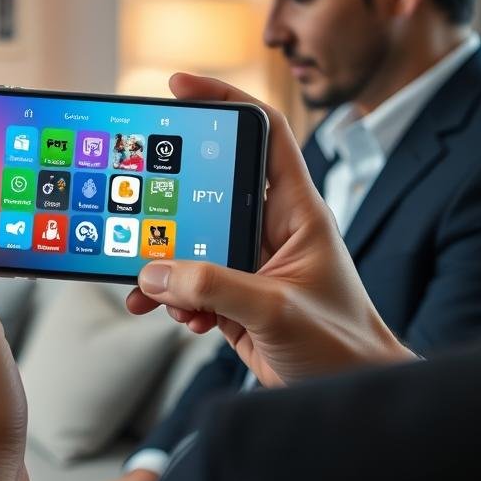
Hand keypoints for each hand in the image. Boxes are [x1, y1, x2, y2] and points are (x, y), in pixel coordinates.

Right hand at [128, 74, 415, 385]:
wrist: (348, 394)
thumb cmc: (340, 345)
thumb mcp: (277, 311)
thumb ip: (214, 287)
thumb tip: (154, 271)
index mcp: (295, 211)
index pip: (264, 132)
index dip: (224, 99)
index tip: (177, 86)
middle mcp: (268, 227)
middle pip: (209, 186)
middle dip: (168, 198)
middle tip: (132, 198)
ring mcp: (247, 261)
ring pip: (190, 240)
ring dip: (163, 261)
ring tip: (143, 280)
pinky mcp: (231, 294)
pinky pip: (187, 282)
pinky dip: (170, 296)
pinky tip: (168, 314)